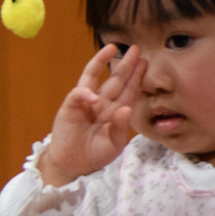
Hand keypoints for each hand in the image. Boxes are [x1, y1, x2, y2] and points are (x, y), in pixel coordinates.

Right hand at [36, 44, 142, 185]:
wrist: (73, 165)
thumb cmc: (95, 154)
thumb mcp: (114, 144)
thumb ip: (120, 127)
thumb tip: (125, 109)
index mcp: (114, 110)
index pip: (128, 89)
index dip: (136, 76)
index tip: (145, 62)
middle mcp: (101, 103)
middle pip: (114, 79)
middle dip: (125, 64)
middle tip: (136, 49)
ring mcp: (85, 104)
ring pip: (93, 78)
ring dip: (100, 63)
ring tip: (110, 49)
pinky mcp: (69, 110)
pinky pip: (76, 97)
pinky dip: (84, 95)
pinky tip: (92, 96)